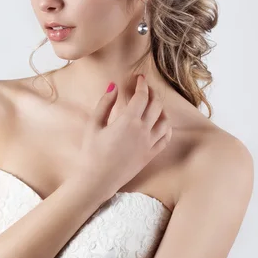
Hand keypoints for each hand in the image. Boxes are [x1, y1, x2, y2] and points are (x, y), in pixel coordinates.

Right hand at [72, 75, 172, 201]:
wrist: (98, 180)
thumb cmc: (91, 153)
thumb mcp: (93, 125)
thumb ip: (105, 104)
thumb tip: (113, 86)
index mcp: (128, 121)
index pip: (142, 96)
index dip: (142, 84)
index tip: (140, 77)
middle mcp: (143, 130)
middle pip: (156, 105)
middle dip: (152, 92)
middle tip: (146, 87)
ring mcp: (149, 143)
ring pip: (165, 120)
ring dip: (161, 108)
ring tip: (154, 103)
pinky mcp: (151, 154)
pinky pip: (166, 137)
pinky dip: (166, 127)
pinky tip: (160, 123)